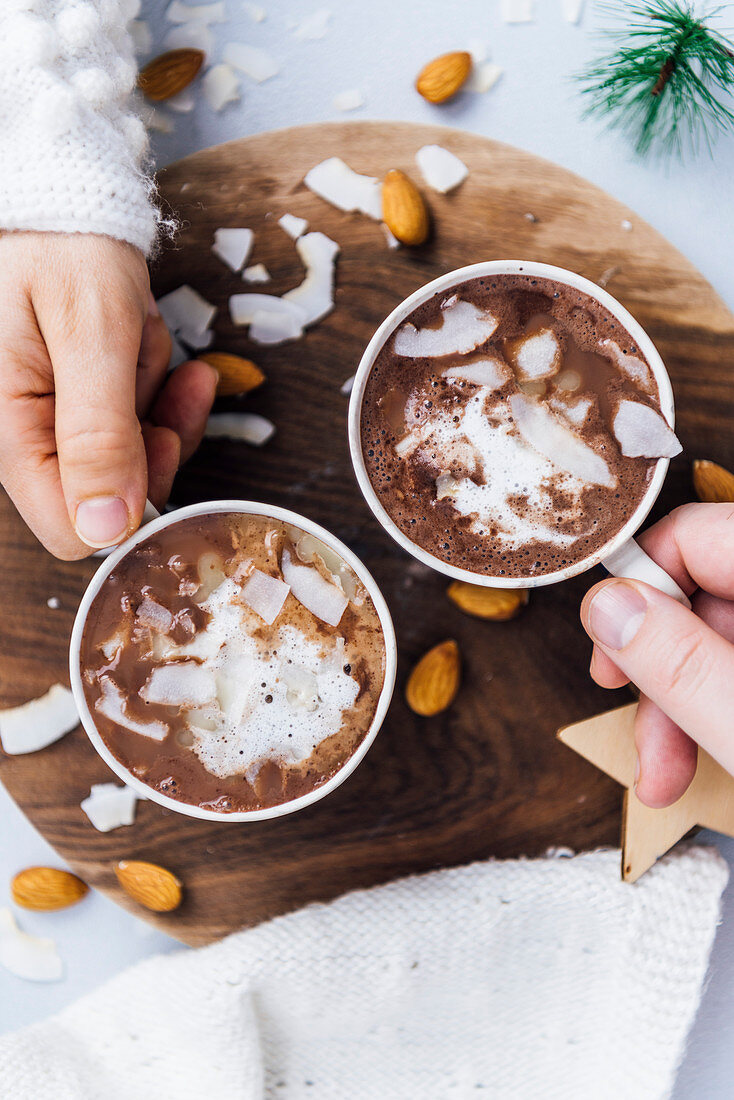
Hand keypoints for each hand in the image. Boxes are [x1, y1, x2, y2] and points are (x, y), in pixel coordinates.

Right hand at [0, 232, 216, 558]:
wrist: (57, 195)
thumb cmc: (61, 245)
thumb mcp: (90, 331)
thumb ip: (98, 433)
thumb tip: (106, 527)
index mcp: (8, 430)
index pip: (72, 529)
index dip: (131, 505)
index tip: (163, 440)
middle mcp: (24, 437)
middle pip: (113, 493)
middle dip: (150, 432)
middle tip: (161, 369)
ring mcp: (52, 421)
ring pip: (132, 452)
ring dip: (153, 394)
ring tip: (137, 329)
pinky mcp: (77, 403)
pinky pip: (134, 419)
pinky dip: (151, 380)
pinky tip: (145, 333)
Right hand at [580, 503, 733, 807]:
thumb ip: (683, 667)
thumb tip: (608, 606)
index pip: (694, 535)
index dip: (639, 592)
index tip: (609, 651)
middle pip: (701, 595)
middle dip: (658, 675)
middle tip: (640, 737)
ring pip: (716, 639)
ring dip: (679, 708)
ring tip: (665, 776)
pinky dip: (713, 710)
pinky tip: (700, 761)